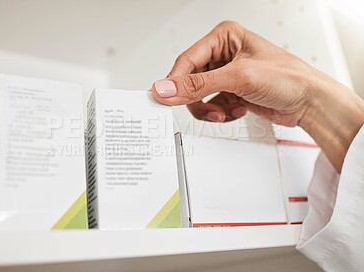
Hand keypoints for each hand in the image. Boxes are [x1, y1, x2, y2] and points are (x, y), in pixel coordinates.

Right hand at [151, 21, 363, 171]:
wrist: (309, 102)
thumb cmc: (288, 78)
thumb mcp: (238, 78)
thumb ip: (198, 85)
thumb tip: (167, 88)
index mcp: (224, 38)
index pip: (187, 60)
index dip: (175, 81)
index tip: (164, 98)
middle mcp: (223, 55)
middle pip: (191, 81)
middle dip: (199, 99)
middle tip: (210, 110)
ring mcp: (227, 75)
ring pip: (199, 96)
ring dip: (211, 108)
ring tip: (227, 110)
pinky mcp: (231, 92)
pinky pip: (211, 105)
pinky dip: (221, 112)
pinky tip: (237, 109)